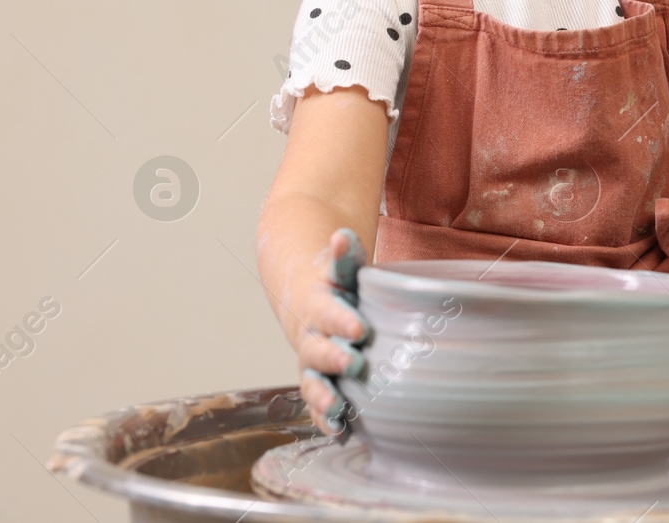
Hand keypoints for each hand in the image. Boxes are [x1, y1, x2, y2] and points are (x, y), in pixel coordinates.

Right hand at [295, 228, 369, 435]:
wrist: (308, 297)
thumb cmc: (337, 284)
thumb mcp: (342, 267)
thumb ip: (345, 256)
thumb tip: (343, 235)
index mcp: (317, 306)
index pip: (327, 312)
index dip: (340, 320)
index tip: (359, 328)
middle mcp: (310, 337)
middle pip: (316, 351)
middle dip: (333, 358)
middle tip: (354, 363)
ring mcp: (312, 363)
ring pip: (311, 382)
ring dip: (323, 397)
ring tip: (339, 410)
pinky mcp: (319, 381)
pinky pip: (318, 403)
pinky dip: (326, 419)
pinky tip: (340, 433)